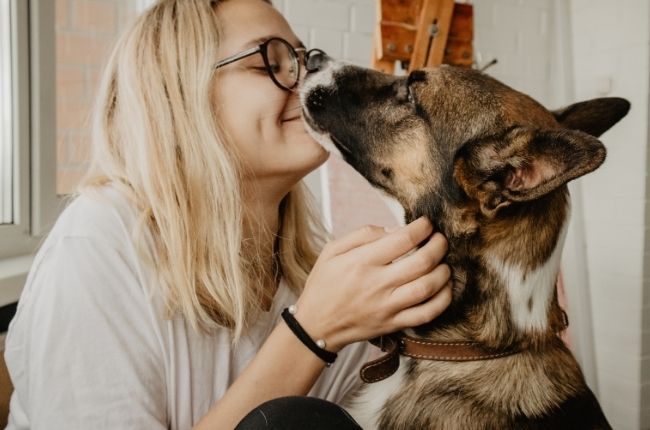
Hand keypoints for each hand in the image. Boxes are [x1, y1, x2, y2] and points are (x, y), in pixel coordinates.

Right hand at [294, 217, 451, 351]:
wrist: (315, 326)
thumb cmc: (324, 284)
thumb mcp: (332, 251)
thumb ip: (362, 235)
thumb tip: (395, 230)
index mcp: (361, 262)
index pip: (402, 240)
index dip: (421, 228)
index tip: (426, 224)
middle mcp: (376, 284)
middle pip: (422, 262)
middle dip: (438, 246)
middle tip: (441, 239)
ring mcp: (386, 307)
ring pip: (428, 287)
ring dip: (443, 271)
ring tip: (444, 262)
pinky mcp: (393, 325)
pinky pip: (426, 313)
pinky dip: (443, 300)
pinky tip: (444, 288)